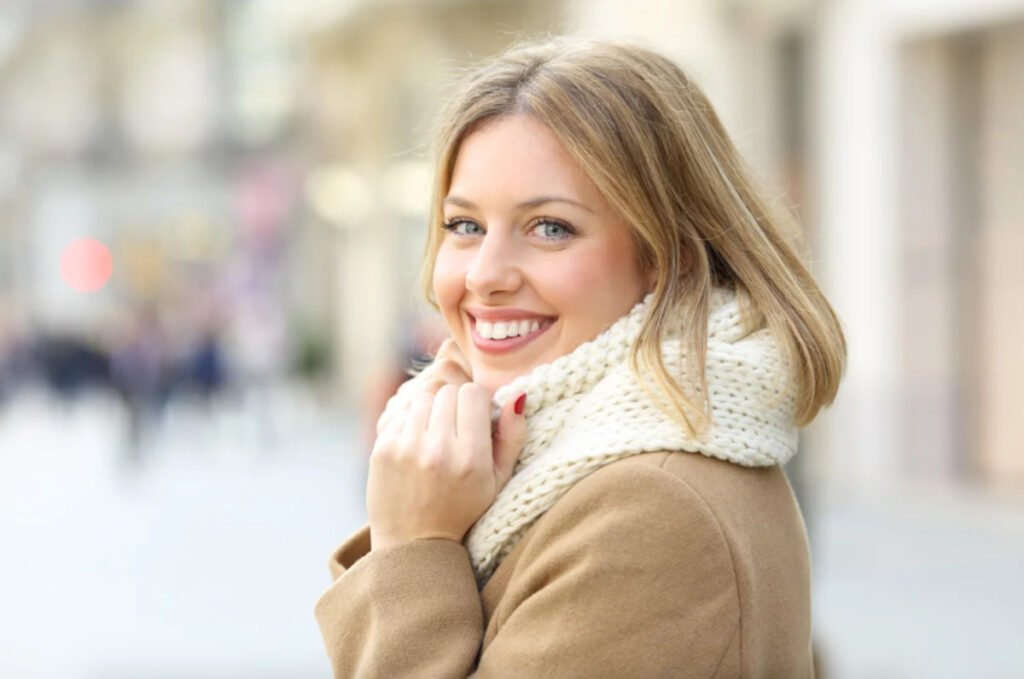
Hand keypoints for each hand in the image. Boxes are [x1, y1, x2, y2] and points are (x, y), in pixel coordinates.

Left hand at [367, 340, 526, 549]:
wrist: (413, 543)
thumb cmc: (462, 510)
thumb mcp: (498, 481)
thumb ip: (513, 437)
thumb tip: (518, 395)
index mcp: (471, 458)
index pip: (473, 393)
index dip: (477, 402)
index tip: (475, 418)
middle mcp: (438, 449)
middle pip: (448, 392)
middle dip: (454, 405)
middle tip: (455, 429)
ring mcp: (406, 448)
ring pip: (423, 397)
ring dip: (431, 410)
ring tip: (435, 436)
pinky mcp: (383, 449)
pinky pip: (401, 414)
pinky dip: (410, 424)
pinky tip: (415, 448)